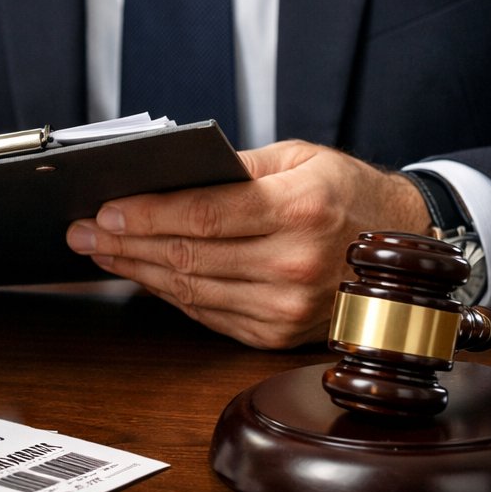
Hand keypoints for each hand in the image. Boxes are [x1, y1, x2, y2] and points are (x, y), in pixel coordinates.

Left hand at [65, 140, 430, 348]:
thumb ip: (237, 167)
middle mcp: (296, 262)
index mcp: (301, 208)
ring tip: (101, 252)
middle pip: (188, 256)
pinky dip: (169, 295)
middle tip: (83, 232)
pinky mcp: (278, 333)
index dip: (145, 215)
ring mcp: (288, 305)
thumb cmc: (348, 194)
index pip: (203, 215)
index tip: (103, 211)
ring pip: (191, 290)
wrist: (407, 250)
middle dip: (125, 244)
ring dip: (136, 272)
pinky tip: (142, 275)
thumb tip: (169, 175)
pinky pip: (208, 314)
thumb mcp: (300, 157)